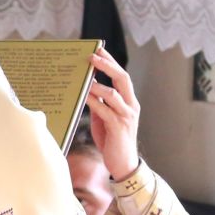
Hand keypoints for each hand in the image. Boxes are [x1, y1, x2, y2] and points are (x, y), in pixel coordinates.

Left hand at [85, 47, 139, 181]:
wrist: (123, 165)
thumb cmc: (112, 141)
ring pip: (113, 93)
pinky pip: (105, 110)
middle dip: (107, 65)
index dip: (111, 62)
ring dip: (97, 84)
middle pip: (122, 78)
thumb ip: (100, 104)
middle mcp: (131, 106)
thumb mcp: (105, 118)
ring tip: (84, 76)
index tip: (99, 49)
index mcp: (129, 102)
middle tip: (92, 55)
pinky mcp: (118, 127)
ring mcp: (126, 116)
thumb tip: (86, 89)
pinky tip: (82, 96)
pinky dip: (93, 101)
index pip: (122, 76)